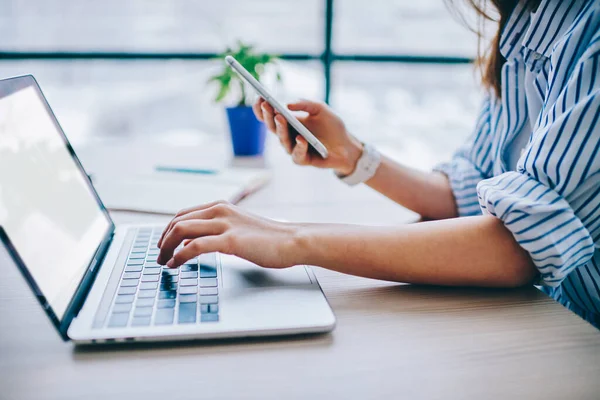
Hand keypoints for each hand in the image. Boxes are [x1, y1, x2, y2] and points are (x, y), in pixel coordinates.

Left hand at [157, 201, 299, 268]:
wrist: (292, 241)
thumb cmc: (270, 238)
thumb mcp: (239, 227)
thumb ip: (218, 231)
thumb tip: (193, 243)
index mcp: (222, 206)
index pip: (183, 214)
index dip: (168, 230)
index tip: (163, 244)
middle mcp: (220, 211)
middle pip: (178, 221)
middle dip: (163, 239)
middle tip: (159, 256)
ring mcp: (224, 224)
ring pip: (181, 230)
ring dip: (167, 247)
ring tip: (163, 262)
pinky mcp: (230, 240)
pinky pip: (194, 246)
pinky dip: (179, 256)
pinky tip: (175, 264)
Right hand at [253, 98, 362, 175]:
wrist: (347, 145)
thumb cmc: (332, 126)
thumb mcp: (321, 108)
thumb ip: (306, 103)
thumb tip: (287, 104)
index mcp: (289, 122)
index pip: (270, 115)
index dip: (262, 108)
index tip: (259, 97)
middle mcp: (288, 136)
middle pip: (272, 127)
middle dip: (268, 115)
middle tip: (266, 104)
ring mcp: (294, 148)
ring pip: (283, 140)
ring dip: (280, 128)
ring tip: (280, 117)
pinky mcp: (303, 159)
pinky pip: (297, 154)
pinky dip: (299, 146)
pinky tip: (300, 138)